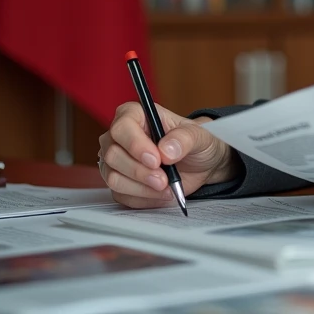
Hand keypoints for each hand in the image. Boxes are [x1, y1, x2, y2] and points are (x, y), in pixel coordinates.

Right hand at [97, 102, 241, 208]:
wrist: (200, 165)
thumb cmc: (196, 143)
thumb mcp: (199, 136)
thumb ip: (184, 138)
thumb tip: (166, 149)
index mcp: (135, 115)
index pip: (121, 128)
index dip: (135, 145)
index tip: (156, 159)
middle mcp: (120, 137)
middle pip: (113, 155)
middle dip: (140, 172)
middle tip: (164, 179)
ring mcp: (116, 161)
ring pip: (113, 178)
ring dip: (142, 187)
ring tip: (166, 186)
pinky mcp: (120, 182)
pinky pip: (121, 195)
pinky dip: (143, 198)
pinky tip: (161, 193)